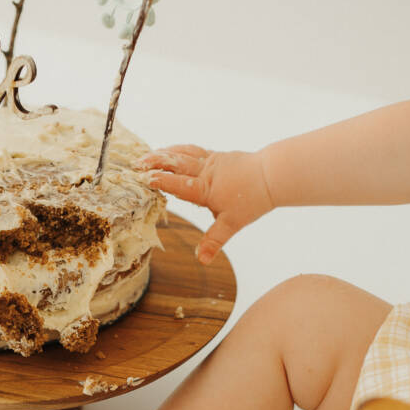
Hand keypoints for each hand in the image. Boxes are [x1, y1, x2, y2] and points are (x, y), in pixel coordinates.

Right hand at [136, 145, 273, 262]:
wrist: (272, 176)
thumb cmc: (253, 199)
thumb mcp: (232, 224)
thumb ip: (214, 241)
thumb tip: (202, 259)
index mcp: (205, 189)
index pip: (177, 184)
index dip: (160, 181)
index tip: (143, 179)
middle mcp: (205, 172)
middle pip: (176, 163)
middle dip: (154, 162)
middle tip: (136, 163)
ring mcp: (211, 161)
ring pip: (183, 153)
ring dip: (164, 153)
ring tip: (148, 155)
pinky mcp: (218, 156)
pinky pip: (193, 150)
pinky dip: (180, 150)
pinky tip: (173, 151)